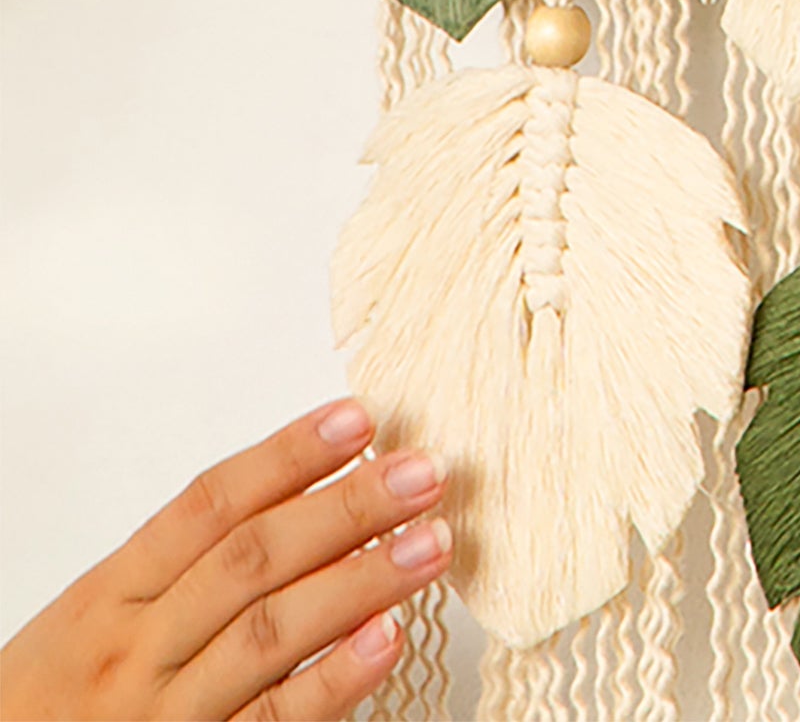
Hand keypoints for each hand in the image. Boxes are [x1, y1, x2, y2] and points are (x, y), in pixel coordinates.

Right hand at [0, 400, 450, 721]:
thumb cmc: (55, 703)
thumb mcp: (98, 619)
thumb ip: (187, 563)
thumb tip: (309, 489)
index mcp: (110, 598)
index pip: (207, 506)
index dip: (287, 456)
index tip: (360, 417)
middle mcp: (136, 651)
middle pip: (250, 561)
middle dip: (346, 510)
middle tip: (424, 470)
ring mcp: (164, 716)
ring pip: (268, 636)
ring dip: (360, 582)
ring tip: (433, 540)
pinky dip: (331, 682)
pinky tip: (386, 639)